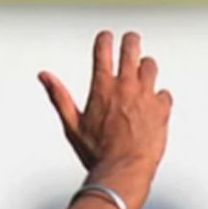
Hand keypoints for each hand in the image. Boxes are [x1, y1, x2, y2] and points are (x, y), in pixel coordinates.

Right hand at [37, 31, 172, 178]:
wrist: (124, 170)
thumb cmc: (96, 152)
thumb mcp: (72, 125)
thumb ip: (59, 96)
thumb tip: (44, 76)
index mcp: (102, 87)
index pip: (104, 48)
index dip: (105, 39)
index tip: (106, 38)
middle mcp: (126, 86)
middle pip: (132, 47)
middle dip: (130, 41)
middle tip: (129, 42)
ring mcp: (146, 95)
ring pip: (150, 66)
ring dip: (144, 68)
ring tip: (140, 76)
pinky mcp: (161, 108)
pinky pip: (163, 93)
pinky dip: (157, 97)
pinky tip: (150, 107)